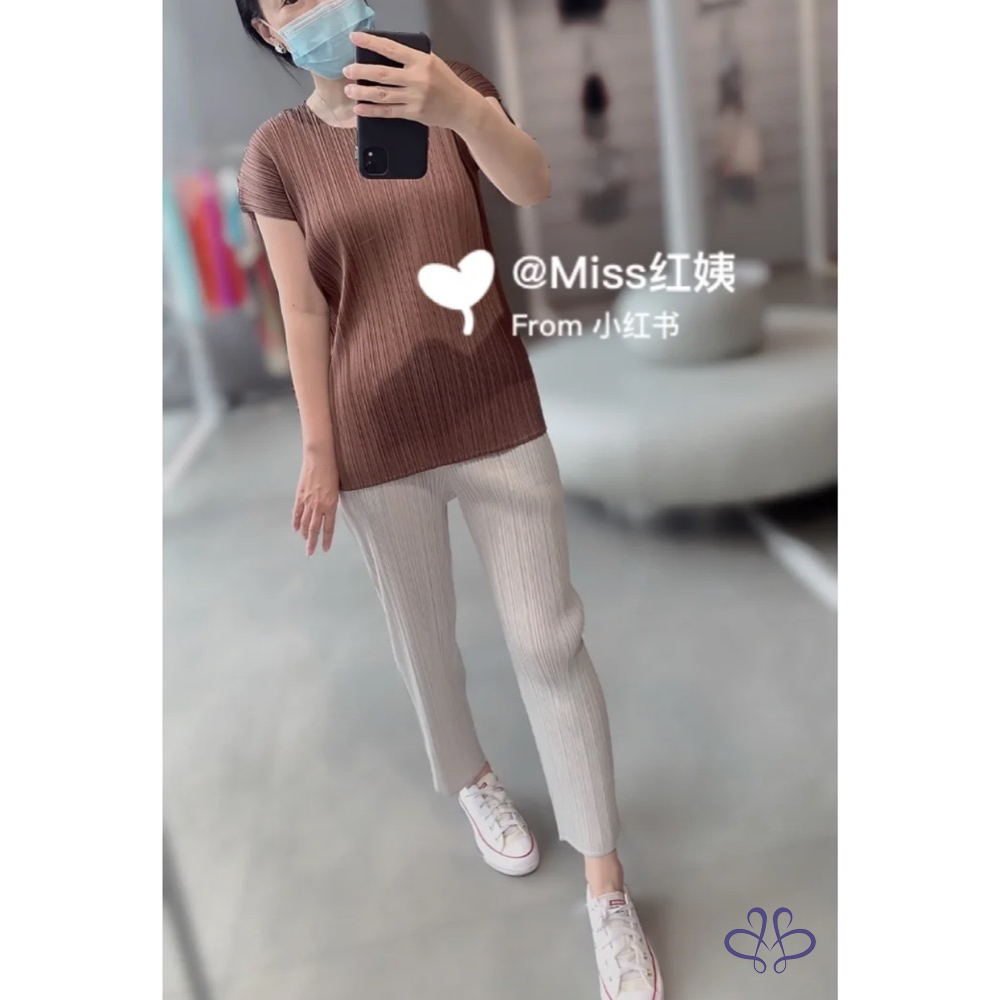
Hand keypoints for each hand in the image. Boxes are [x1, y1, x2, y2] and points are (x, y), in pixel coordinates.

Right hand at [292, 448, 339, 555]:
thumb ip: (333, 502)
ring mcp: (308, 501)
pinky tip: (295, 529)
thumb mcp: (338, 489)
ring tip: (304, 541)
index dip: (327, 539)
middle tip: (310, 553)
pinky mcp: (300, 495)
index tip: (325, 549)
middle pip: (314, 529)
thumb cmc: (334, 470)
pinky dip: (295, 521)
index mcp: (331, 504)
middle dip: (312, 542)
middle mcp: (319, 505)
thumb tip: (329, 512)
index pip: (328, 527)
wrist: (321, 457)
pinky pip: (296, 512)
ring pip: (304, 522)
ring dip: (303, 534)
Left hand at [343, 32, 484, 131]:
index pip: (390, 49)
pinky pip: (388, 112)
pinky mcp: (414, 114)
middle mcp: (417, 79)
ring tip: (349, 89)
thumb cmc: (446, 83)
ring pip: (382, 94)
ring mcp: (415, 98)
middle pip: (382, 74)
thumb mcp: (432, 62)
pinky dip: (371, 111)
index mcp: (421, 61)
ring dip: (362, 92)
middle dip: (361, 71)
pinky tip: (360, 108)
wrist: (462, 107)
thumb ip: (411, 59)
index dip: (370, 43)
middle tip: (347, 70)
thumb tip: (384, 55)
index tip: (355, 38)